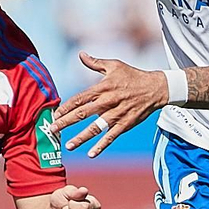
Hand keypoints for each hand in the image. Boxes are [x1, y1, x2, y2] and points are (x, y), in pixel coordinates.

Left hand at [51, 52, 168, 157]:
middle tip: (52, 130)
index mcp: (103, 88)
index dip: (66, 107)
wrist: (156, 88)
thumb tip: (81, 54)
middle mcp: (108, 102)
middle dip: (66, 122)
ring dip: (81, 138)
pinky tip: (91, 154)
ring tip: (68, 146)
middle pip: (83, 114)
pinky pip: (111, 136)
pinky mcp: (125, 124)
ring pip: (95, 128)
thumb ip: (95, 63)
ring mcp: (117, 114)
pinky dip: (101, 145)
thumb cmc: (132, 76)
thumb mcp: (114, 65)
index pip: (80, 98)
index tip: (55, 114)